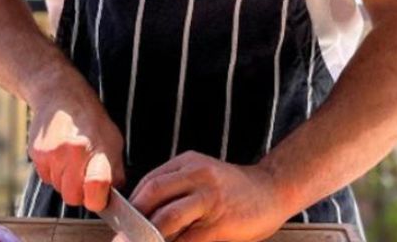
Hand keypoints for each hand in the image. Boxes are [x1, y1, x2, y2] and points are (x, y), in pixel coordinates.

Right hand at [29, 87, 124, 211]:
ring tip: (72, 159)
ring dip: (66, 181)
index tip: (100, 196)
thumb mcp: (113, 138)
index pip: (97, 187)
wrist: (59, 93)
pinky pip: (46, 178)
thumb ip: (115, 169)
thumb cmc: (90, 117)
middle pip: (72, 197)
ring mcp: (51, 153)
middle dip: (79, 193)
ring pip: (58, 188)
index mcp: (96, 146)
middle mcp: (72, 151)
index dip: (98, 199)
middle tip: (85, 176)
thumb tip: (113, 196)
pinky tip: (60, 155)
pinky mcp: (36, 154)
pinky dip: (54, 172)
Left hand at [130, 152, 292, 241]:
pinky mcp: (220, 222)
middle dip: (133, 220)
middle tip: (122, 238)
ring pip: (168, 217)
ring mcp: (209, 198)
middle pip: (153, 193)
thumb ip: (178, 191)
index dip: (132, 204)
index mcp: (188, 163)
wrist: (274, 190)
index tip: (121, 223)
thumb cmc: (235, 191)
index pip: (150, 181)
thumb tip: (144, 218)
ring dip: (147, 237)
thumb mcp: (203, 178)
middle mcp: (197, 175)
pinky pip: (189, 239)